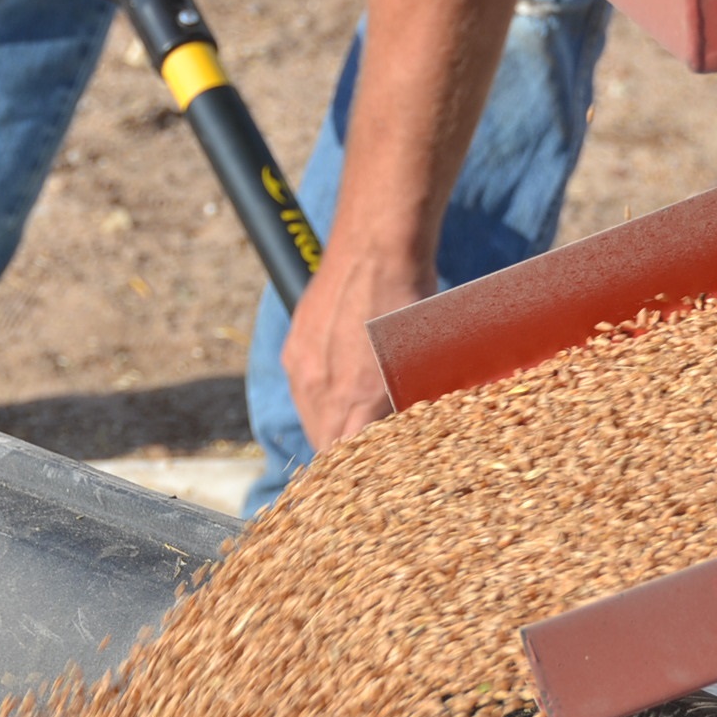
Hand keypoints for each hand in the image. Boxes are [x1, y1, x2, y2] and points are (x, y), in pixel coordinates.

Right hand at [282, 244, 436, 451]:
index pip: (348, 458)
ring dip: (329, 422)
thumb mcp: (422, 361)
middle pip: (325, 442)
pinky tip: (337, 385)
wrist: (377, 248)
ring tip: (351, 417)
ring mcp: (302, 368)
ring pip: (311, 417)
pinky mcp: (294, 347)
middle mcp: (323, 391)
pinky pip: (301, 388)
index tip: (377, 467)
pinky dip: (317, 395)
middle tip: (366, 450)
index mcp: (358, 401)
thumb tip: (405, 424)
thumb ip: (407, 402)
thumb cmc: (412, 301)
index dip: (362, 466)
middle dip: (344, 452)